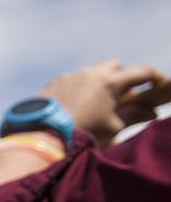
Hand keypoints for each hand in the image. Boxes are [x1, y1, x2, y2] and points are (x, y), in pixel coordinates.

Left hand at [40, 59, 163, 144]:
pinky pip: (73, 81)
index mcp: (110, 82)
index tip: (160, 84)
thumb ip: (133, 116)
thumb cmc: (82, 132)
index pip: (141, 71)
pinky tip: (76, 106)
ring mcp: (70, 76)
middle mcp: (90, 73)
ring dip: (99, 83)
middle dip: (123, 77)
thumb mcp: (112, 128)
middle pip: (115, 66)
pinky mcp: (54, 83)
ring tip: (99, 103)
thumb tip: (151, 113)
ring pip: (92, 73)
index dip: (154, 76)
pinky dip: (80, 89)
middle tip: (125, 95)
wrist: (42, 134)